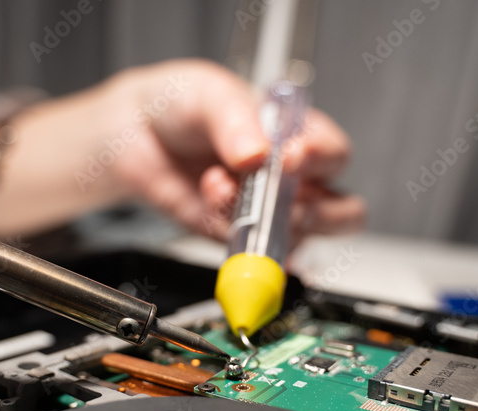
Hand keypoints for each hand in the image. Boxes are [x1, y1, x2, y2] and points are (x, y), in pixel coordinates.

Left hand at [110, 59, 362, 239]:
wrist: (136, 131)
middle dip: (316, 214)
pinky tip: (207, 197)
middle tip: (282, 203)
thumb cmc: (185, 102)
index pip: (334, 155)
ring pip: (296, 239)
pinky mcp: (236, 234)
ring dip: (260, 221)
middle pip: (341, 212)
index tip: (289, 158)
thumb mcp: (212, 95)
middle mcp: (292, 177)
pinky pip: (248, 247)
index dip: (319, 160)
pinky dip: (226, 227)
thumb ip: (236, 122)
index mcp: (299, 134)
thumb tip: (256, 154)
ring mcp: (267, 211)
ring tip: (221, 188)